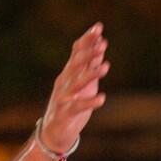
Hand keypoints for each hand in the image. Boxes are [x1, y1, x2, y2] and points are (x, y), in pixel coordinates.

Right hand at [40, 23, 108, 154]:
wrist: (55, 132)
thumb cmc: (71, 105)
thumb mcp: (83, 84)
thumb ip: (90, 67)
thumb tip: (100, 47)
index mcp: (69, 73)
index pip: (77, 51)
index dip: (87, 40)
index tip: (99, 27)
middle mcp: (64, 82)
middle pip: (75, 64)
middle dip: (89, 53)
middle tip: (103, 44)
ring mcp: (63, 97)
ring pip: (77, 83)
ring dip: (91, 74)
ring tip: (105, 67)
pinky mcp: (65, 114)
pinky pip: (78, 107)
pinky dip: (89, 102)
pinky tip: (101, 98)